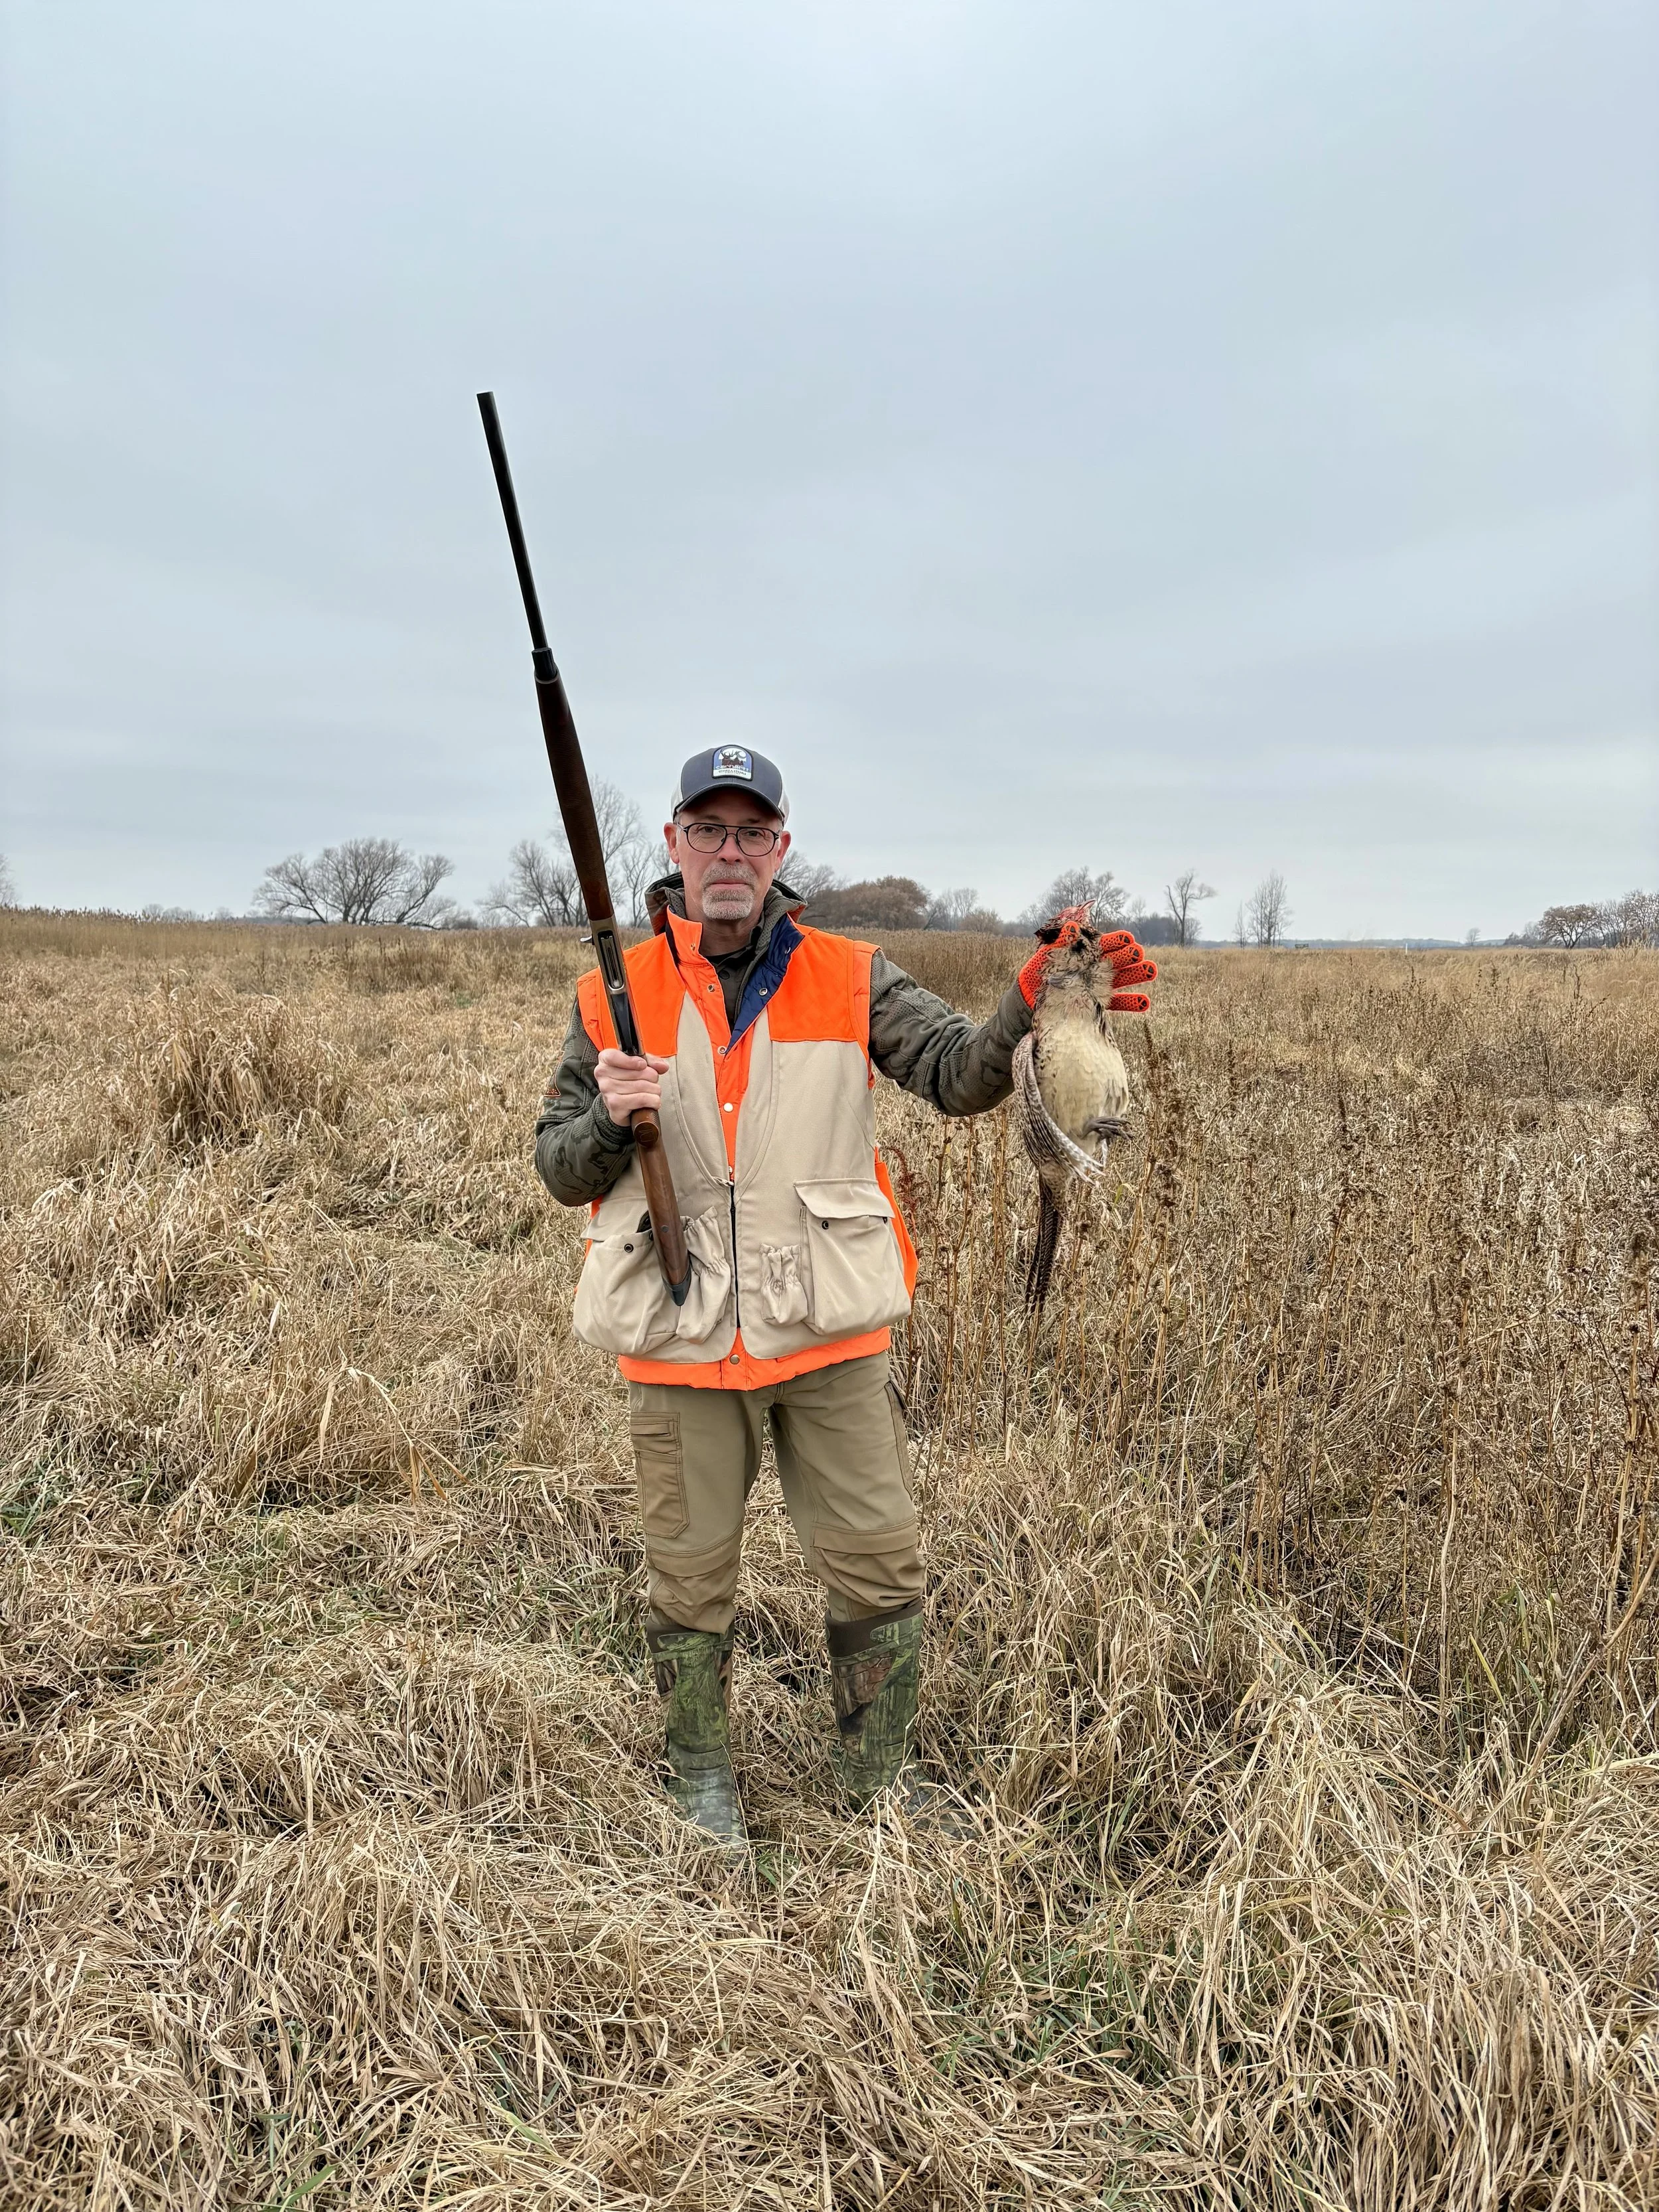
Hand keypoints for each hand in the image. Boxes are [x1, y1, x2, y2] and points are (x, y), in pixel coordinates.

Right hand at [595, 1048, 671, 1123]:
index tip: (643, 1064)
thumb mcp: (639, 1066)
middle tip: (651, 1082)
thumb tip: (662, 1066)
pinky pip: (641, 1099)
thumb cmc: (628, 1082)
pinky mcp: (615, 1105)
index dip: (631, 1061)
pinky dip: (653, 1101)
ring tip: (651, 1092)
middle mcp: (603, 1074)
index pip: (614, 1056)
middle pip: (637, 1072)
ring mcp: (607, 1090)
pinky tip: (652, 1101)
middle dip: (652, 1077)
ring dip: (654, 1090)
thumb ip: (651, 1062)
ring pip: (642, 1086)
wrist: (620, 1105)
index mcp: (605, 1060)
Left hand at [1017, 908, 1157, 1012]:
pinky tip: (1146, 1002)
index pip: (1102, 944)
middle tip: (1139, 955)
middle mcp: (1094, 966)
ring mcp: (1097, 985)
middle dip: (1129, 956)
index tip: (1127, 939)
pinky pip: (1117, 1003)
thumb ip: (1060, 940)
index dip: (1115, 940)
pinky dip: (1132, 1002)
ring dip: (1136, 974)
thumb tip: (1073, 926)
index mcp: (1083, 952)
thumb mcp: (1047, 955)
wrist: (1031, 1000)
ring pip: (1121, 978)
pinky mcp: (1098, 1004)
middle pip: (1116, 959)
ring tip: (1151, 970)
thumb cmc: (1037, 972)